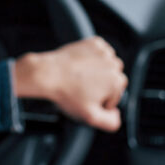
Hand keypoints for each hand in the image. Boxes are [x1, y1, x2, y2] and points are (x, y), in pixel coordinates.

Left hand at [13, 36, 127, 131]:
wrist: (48, 73)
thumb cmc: (67, 93)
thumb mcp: (89, 117)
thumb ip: (110, 122)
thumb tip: (116, 116)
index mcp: (116, 82)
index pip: (116, 96)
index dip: (101, 101)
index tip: (88, 100)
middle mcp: (113, 64)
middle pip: (112, 80)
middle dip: (101, 86)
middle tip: (82, 89)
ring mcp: (104, 52)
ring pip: (107, 65)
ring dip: (98, 71)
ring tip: (80, 78)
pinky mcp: (94, 43)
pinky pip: (100, 53)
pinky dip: (93, 58)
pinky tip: (81, 66)